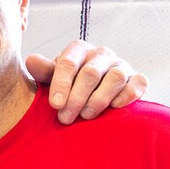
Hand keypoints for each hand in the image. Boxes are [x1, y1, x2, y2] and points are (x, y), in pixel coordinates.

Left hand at [22, 41, 147, 123]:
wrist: (92, 93)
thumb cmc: (67, 85)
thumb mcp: (51, 78)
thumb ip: (43, 72)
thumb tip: (31, 61)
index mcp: (78, 50)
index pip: (69, 63)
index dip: (61, 84)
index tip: (54, 105)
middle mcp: (101, 54)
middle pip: (91, 73)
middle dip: (77, 98)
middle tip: (65, 118)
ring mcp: (121, 65)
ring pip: (115, 78)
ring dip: (99, 100)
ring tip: (86, 117)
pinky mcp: (137, 78)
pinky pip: (138, 83)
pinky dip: (128, 96)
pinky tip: (114, 108)